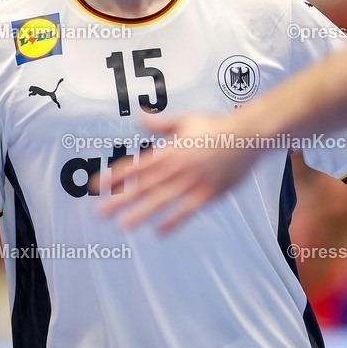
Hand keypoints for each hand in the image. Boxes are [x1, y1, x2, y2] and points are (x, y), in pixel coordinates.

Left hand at [98, 113, 263, 231]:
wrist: (248, 135)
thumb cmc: (216, 127)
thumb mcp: (185, 120)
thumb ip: (160, 123)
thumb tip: (140, 116)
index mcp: (169, 151)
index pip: (137, 166)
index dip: (116, 176)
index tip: (99, 185)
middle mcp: (177, 168)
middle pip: (144, 186)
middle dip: (120, 199)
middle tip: (101, 212)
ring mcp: (192, 182)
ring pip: (161, 200)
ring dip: (141, 213)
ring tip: (123, 225)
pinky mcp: (208, 194)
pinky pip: (187, 210)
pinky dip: (173, 221)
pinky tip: (159, 231)